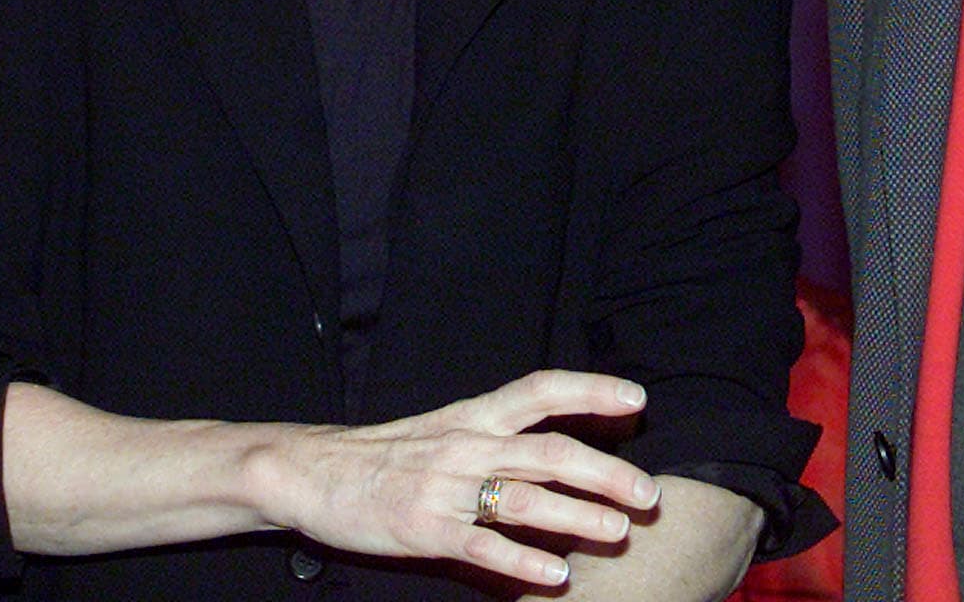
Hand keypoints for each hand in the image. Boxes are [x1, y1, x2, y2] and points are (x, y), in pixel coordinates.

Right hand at [249, 369, 657, 589]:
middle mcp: (469, 444)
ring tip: (618, 529)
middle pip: (551, 451)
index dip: (592, 389)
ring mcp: (447, 487)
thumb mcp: (450, 429)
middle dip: (606, 470)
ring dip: (578, 515)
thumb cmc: (391, 453)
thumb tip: (565, 447)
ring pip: (525, 497)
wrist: (315, 471)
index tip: (637, 399)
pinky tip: (556, 574)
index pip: (544, 390)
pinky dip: (522, 561)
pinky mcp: (424, 530)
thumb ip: (502, 436)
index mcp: (477, 415)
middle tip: (648, 493)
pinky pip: (482, 547)